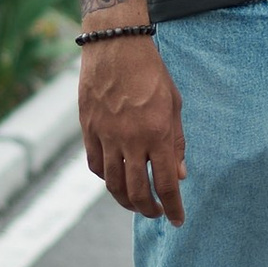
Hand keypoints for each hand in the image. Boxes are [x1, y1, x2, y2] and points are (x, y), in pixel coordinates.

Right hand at [80, 22, 187, 222]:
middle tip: (156, 213)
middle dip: (149, 210)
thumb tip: (179, 175)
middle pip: (137, 192)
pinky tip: (115, 179)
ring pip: (113, 184)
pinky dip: (106, 178)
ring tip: (136, 204)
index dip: (173, 207)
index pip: (165, 184)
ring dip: (126, 201)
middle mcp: (131, 140)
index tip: (178, 220)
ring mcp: (106, 136)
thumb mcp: (174, 105)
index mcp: (157, 134)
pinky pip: (96, 165)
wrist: (115, 46)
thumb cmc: (151, 73)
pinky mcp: (88, 130)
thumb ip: (176, 142)